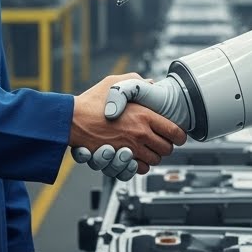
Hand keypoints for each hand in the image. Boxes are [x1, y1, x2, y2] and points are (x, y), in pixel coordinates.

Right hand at [70, 73, 186, 174]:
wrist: (71, 120)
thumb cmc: (91, 101)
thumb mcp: (115, 83)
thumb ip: (136, 82)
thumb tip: (151, 83)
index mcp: (144, 114)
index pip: (175, 131)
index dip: (180, 136)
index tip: (178, 136)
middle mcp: (140, 133)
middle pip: (167, 148)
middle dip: (166, 146)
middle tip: (161, 142)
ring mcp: (130, 147)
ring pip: (155, 160)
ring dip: (153, 156)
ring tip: (148, 149)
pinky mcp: (119, 159)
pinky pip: (139, 169)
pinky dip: (140, 165)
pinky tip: (136, 156)